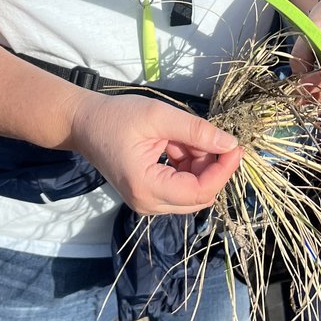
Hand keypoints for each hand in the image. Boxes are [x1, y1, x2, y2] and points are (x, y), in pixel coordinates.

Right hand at [69, 92, 241, 215]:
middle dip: (212, 167)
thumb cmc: (116, 117)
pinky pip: (181, 187)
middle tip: (212, 137)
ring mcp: (147, 202)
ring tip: (184, 136)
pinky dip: (188, 166)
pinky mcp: (149, 195)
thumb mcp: (159, 116)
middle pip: (199, 196)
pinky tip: (177, 144)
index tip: (235, 147)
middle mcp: (147, 204)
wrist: (84, 123)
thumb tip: (230, 144)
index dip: (223, 171)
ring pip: (192, 192)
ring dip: (199, 164)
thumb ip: (196, 131)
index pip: (199, 191)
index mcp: (147, 187)